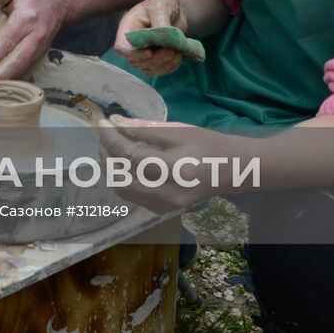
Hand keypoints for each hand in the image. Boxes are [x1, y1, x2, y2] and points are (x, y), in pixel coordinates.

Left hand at [0, 0, 68, 84]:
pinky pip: (26, 66)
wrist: (59, 2)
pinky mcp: (41, 53)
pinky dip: (13, 76)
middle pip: (17, 58)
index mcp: (26, 17)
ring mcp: (41, 46)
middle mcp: (36, 34)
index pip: (9, 38)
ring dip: (5, 78)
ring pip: (23, 66)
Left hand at [98, 116, 241, 211]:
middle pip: (121, 178)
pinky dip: (122, 179)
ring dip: (110, 168)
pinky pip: (132, 197)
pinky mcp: (162, 210)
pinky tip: (122, 163)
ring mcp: (165, 206)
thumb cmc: (207, 145)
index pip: (131, 157)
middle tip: (103, 135)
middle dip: (106, 154)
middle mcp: (169, 193)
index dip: (112, 139)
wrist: (231, 170)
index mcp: (176, 170)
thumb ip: (144, 128)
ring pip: (123, 191)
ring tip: (109, 146)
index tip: (101, 122)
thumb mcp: (178, 130)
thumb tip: (114, 122)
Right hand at [114, 0, 187, 77]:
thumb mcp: (160, 5)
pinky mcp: (156, 59)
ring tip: (177, 52)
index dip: (133, 54)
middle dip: (155, 60)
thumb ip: (160, 20)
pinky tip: (179, 56)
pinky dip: (170, 67)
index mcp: (128, 28)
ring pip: (148, 69)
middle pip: (135, 62)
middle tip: (171, 50)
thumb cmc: (164, 3)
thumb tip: (162, 36)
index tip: (149, 52)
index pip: (121, 48)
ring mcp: (144, 53)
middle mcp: (133, 43)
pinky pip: (159, 70)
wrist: (177, 9)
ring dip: (163, 65)